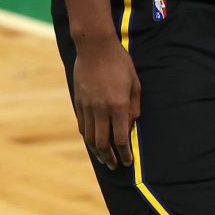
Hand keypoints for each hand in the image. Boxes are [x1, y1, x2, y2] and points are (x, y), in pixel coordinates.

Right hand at [72, 35, 140, 170]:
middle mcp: (101, 109)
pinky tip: (92, 142)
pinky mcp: (78, 101)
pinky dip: (87, 137)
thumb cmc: (120, 64)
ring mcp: (87, 106)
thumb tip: (131, 127)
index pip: (121, 139)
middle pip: (102, 143)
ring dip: (97, 151)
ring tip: (103, 158)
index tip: (128, 162)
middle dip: (109, 158)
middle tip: (114, 166)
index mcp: (118, 106)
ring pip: (89, 136)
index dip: (124, 154)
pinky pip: (82, 125)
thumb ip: (134, 109)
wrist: (95, 47)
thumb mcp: (135, 85)